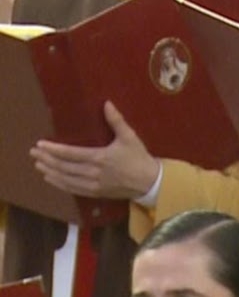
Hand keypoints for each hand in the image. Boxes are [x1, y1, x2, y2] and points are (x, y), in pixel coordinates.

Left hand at [31, 102, 159, 200]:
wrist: (148, 181)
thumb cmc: (138, 156)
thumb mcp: (130, 136)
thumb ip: (116, 121)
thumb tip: (106, 104)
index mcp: (100, 157)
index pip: (70, 153)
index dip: (54, 149)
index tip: (40, 144)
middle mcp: (92, 172)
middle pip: (63, 166)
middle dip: (47, 159)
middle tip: (34, 153)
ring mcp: (92, 184)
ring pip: (65, 178)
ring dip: (49, 171)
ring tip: (38, 165)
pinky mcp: (93, 192)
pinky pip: (71, 188)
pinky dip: (58, 183)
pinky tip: (51, 178)